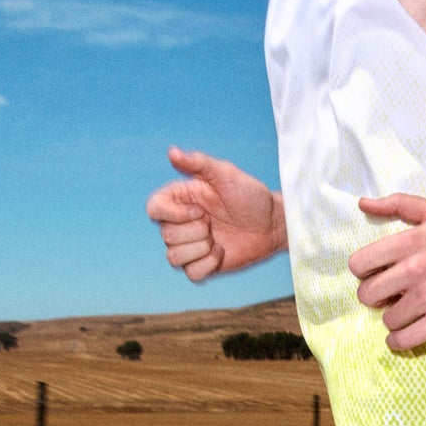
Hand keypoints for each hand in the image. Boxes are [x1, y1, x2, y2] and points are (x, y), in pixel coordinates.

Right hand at [145, 146, 285, 280]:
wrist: (272, 223)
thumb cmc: (250, 195)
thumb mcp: (226, 174)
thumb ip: (198, 163)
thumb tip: (171, 151)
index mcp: (181, 199)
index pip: (153, 208)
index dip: (172, 214)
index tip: (199, 210)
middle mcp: (180, 223)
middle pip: (165, 235)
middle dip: (196, 231)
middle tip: (214, 222)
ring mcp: (190, 245)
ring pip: (173, 257)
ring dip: (200, 248)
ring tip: (217, 238)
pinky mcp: (201, 265)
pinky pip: (191, 273)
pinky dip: (208, 264)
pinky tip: (221, 251)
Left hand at [349, 194, 425, 350]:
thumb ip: (397, 204)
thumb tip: (362, 204)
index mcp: (409, 242)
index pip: (359, 264)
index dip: (364, 270)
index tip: (377, 272)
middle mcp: (415, 271)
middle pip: (367, 295)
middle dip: (374, 295)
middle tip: (390, 293)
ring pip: (387, 319)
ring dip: (393, 316)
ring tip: (407, 309)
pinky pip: (404, 340)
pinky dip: (399, 339)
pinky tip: (406, 331)